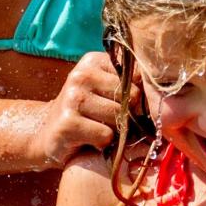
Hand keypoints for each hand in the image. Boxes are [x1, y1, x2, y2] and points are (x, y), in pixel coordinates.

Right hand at [31, 52, 131, 168]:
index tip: (128, 102)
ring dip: (115, 130)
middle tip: (111, 120)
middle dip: (128, 114)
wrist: (48, 134)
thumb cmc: (85, 112)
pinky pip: (105, 135)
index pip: (136, 74)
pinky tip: (89, 139)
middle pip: (130, 96)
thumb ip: (128, 83)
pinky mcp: (68, 123)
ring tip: (98, 128)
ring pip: (119, 117)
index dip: (139, 93)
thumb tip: (158, 90)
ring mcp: (72, 98)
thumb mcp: (103, 89)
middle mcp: (81, 75)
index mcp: (93, 61)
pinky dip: (103, 143)